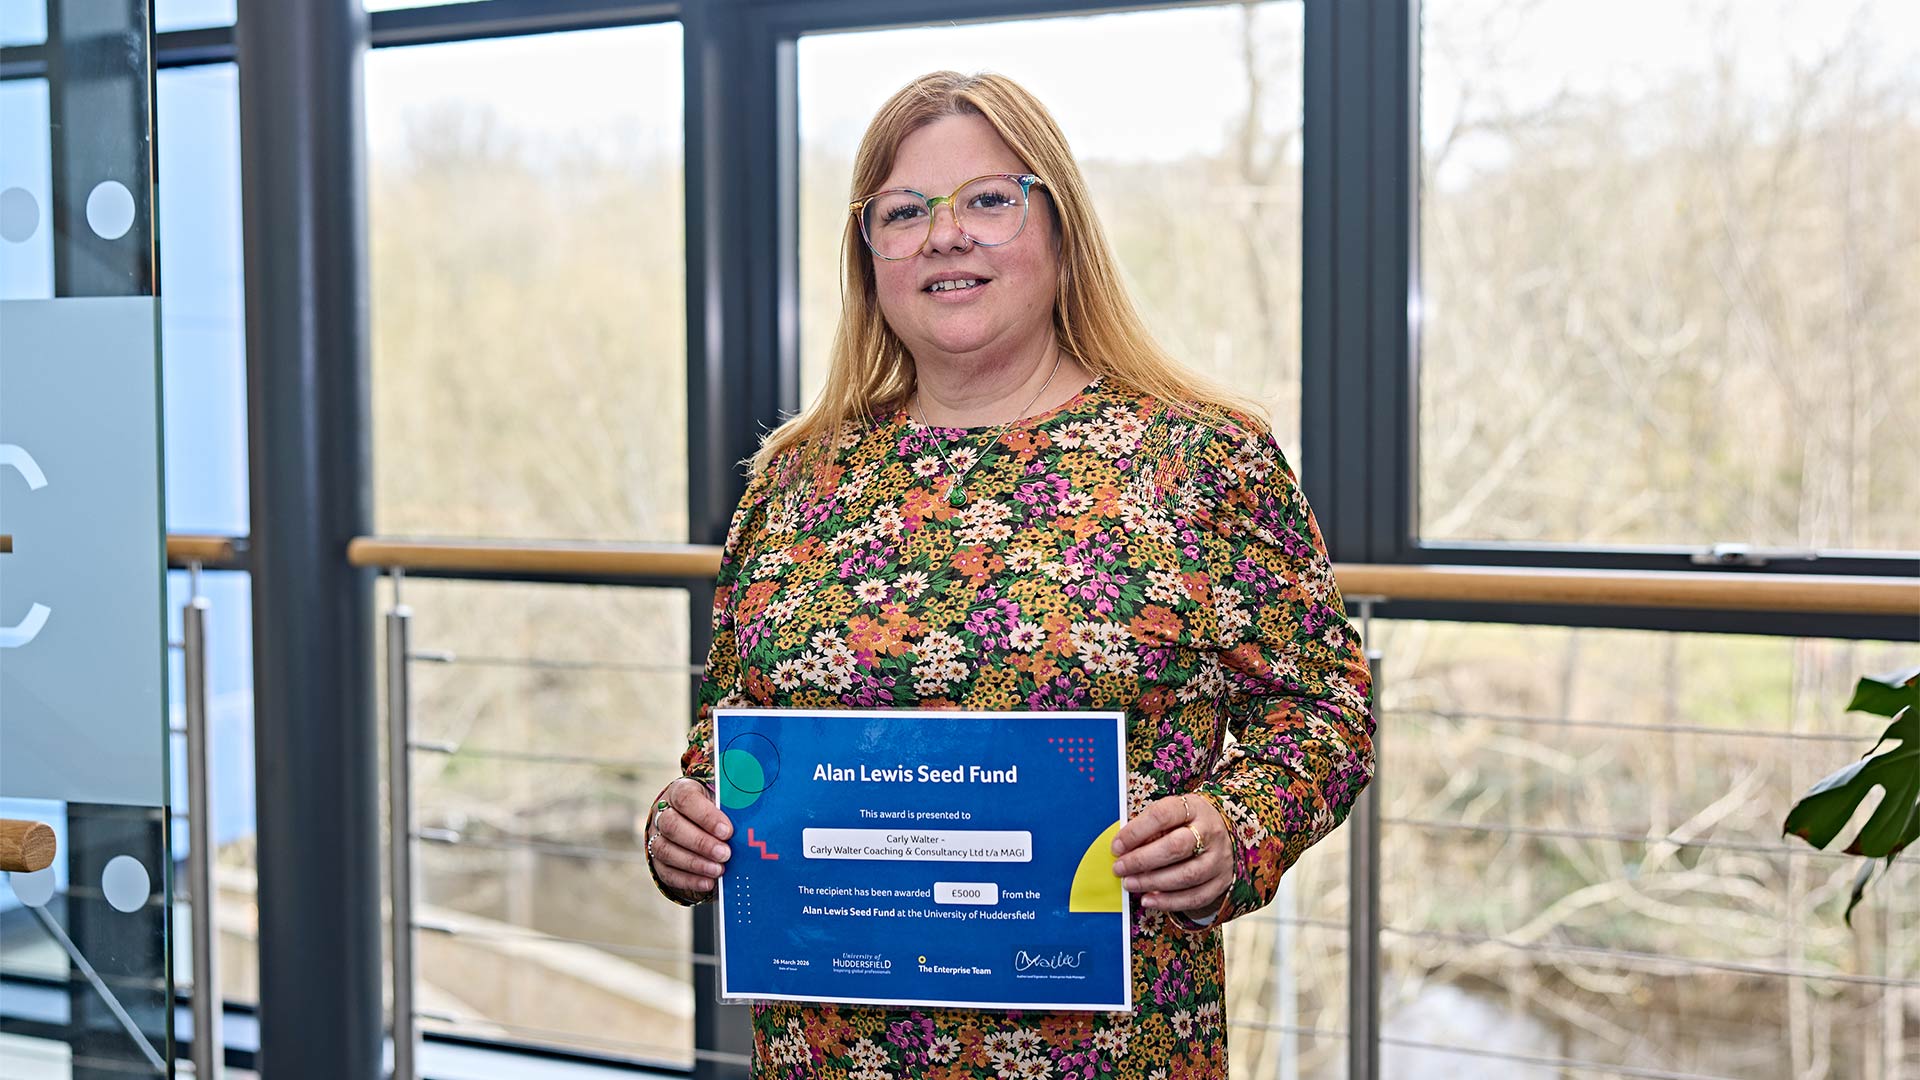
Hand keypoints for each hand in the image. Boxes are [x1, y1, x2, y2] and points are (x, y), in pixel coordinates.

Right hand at [647, 777, 733, 895]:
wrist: (694, 820)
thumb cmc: (714, 809)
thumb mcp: (722, 799)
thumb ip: (732, 805)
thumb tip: (751, 818)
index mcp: (680, 791)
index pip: (686, 799)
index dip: (706, 816)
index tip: (727, 831)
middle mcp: (663, 813)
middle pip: (672, 826)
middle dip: (700, 842)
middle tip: (725, 854)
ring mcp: (656, 837)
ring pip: (665, 850)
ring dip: (694, 863)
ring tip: (718, 870)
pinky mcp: (656, 860)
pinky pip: (666, 872)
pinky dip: (688, 880)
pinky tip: (707, 883)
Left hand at [1110, 793, 1230, 915]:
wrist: (1223, 834)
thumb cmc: (1187, 823)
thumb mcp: (1172, 814)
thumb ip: (1149, 828)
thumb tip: (1122, 849)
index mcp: (1194, 808)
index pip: (1163, 815)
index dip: (1136, 832)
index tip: (1117, 846)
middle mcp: (1211, 832)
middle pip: (1176, 847)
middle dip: (1142, 860)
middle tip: (1120, 868)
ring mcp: (1219, 858)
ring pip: (1187, 875)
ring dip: (1153, 882)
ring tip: (1130, 884)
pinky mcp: (1222, 881)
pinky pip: (1196, 897)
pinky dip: (1169, 902)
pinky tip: (1149, 900)